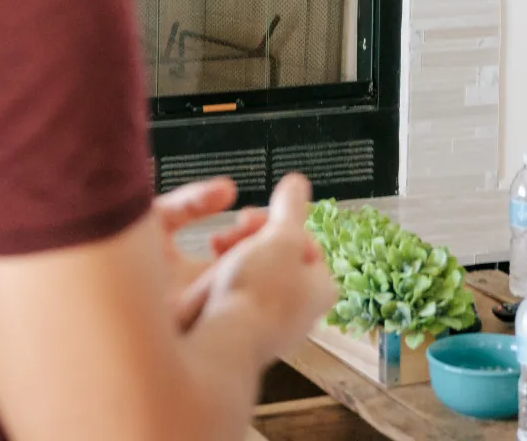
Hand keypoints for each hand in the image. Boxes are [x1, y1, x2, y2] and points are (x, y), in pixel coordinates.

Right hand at [177, 172, 334, 349]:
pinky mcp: (241, 332)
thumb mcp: (280, 237)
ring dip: (233, 253)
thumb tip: (298, 183)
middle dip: (251, 236)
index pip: (304, 241)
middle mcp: (300, 311)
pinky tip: (206, 275)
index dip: (278, 222)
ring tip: (215, 246)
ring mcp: (269, 325)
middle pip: (277, 256)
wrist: (220, 344)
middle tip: (232, 230)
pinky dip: (220, 279)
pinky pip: (234, 295)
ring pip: (253, 274)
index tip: (252, 216)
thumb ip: (290, 207)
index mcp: (320, 288)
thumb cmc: (258, 294)